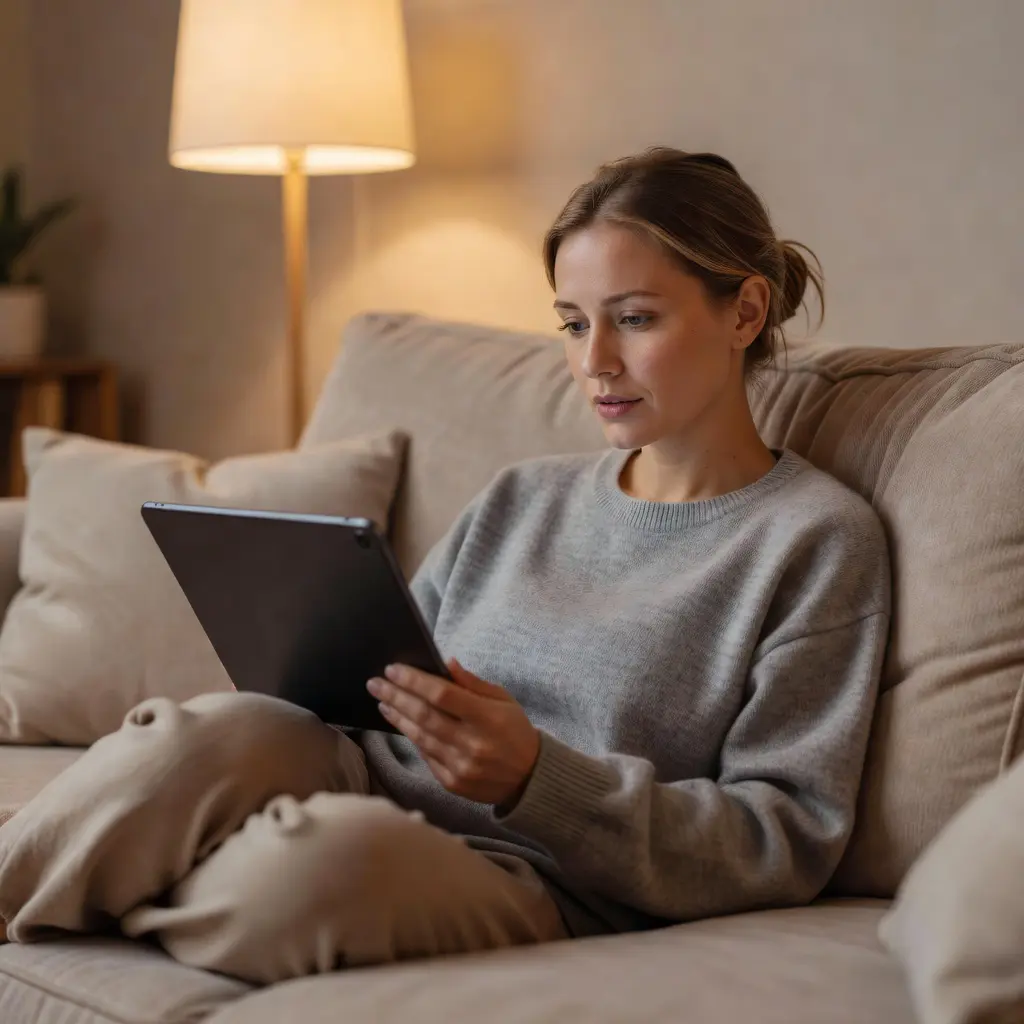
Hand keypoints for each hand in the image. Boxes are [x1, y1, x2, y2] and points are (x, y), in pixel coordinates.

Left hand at [366, 659, 539, 806]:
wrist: (529, 778)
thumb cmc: (515, 731)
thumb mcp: (503, 699)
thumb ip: (473, 682)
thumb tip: (446, 663)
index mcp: (487, 718)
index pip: (441, 695)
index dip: (414, 681)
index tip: (393, 669)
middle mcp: (472, 743)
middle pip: (424, 715)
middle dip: (396, 696)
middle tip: (375, 683)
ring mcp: (460, 766)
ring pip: (420, 736)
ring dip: (397, 717)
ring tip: (383, 701)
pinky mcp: (452, 783)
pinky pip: (425, 756)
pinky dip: (412, 738)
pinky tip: (402, 724)